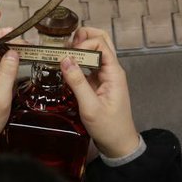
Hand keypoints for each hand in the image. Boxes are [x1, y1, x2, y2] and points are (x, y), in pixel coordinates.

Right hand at [60, 27, 139, 158]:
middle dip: (83, 37)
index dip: (83, 44)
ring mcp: (105, 75)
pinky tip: (66, 66)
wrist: (119, 144)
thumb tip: (65, 59)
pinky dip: (78, 60)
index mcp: (114, 73)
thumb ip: (77, 82)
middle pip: (101, 40)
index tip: (68, 54)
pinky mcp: (99, 82)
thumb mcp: (90, 107)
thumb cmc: (109, 128)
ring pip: (95, 50)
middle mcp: (111, 70)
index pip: (100, 44)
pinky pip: (89, 64)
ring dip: (80, 47)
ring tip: (62, 53)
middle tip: (65, 44)